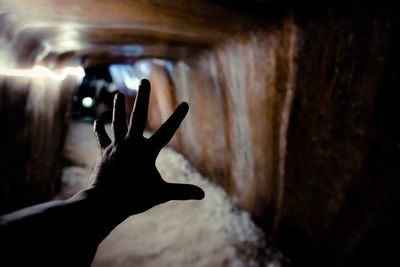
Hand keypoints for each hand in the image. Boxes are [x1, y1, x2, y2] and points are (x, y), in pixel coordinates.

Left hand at [89, 79, 203, 216]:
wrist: (105, 202)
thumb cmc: (135, 198)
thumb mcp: (161, 194)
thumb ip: (182, 191)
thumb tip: (203, 194)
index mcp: (147, 151)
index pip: (167, 131)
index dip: (178, 117)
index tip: (185, 103)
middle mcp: (131, 143)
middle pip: (138, 116)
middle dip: (143, 97)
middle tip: (144, 80)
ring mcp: (116, 146)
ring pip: (117, 122)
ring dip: (118, 108)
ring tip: (118, 95)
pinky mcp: (104, 152)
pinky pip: (102, 137)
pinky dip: (100, 130)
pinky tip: (98, 121)